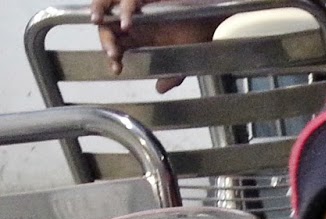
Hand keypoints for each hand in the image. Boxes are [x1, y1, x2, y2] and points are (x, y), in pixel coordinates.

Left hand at [90, 0, 227, 92]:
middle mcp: (135, 20)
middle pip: (107, 26)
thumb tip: (160, 89)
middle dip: (105, 40)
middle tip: (112, 53)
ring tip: (99, 22)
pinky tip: (127, 24)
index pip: (116, 43)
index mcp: (140, 36)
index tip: (117, 68)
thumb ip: (171, 77)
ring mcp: (139, 7)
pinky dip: (125, 10)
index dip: (112, 55)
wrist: (213, 22)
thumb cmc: (198, 37)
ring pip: (109, 6)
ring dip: (100, 11)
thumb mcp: (184, 61)